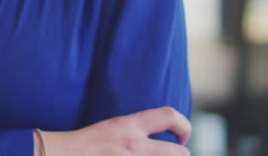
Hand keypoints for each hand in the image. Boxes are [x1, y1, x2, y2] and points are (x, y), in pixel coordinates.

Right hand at [40, 107, 191, 155]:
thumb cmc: (83, 146)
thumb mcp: (111, 129)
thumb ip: (134, 132)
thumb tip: (157, 139)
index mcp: (127, 126)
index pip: (168, 116)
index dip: (184, 126)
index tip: (181, 138)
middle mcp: (134, 146)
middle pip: (180, 153)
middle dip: (182, 155)